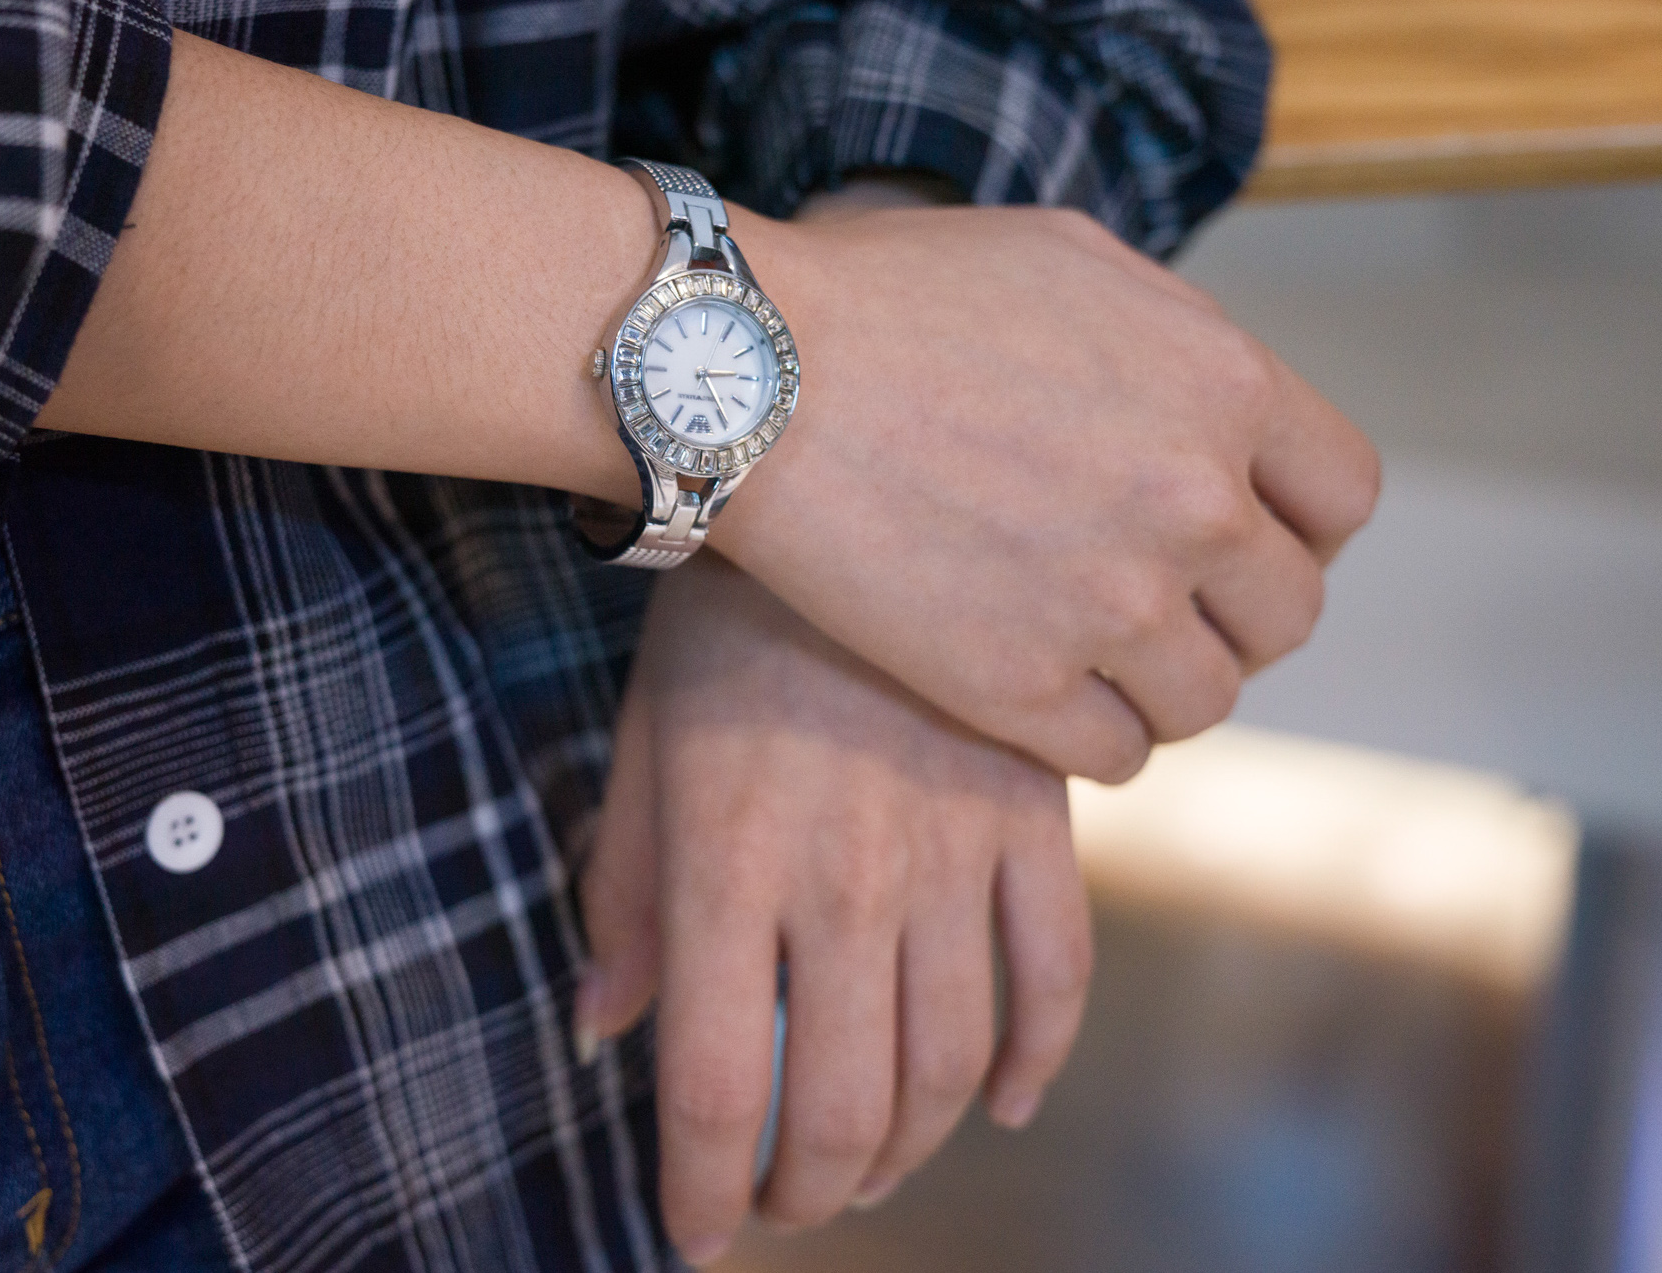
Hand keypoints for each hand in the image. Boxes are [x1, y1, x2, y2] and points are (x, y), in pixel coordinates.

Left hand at [575, 558, 1091, 1265]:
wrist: (844, 466)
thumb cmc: (721, 617)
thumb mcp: (646, 744)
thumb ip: (629, 895)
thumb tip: (605, 1028)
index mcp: (731, 870)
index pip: (719, 1086)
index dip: (705, 1188)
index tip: (696, 1233)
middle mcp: (846, 884)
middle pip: (846, 1107)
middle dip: (808, 1187)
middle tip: (785, 1200)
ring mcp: (954, 854)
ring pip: (953, 1064)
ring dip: (911, 1147)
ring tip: (870, 1162)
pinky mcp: (1034, 818)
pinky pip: (1055, 974)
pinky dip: (1036, 1060)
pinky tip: (1000, 1100)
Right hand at [717, 200, 1380, 783]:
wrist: (753, 375)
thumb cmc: (894, 297)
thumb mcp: (1070, 261)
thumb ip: (1177, 336)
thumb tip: (1223, 402)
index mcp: (1224, 386)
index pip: (1341, 497)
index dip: (1297, 523)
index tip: (1243, 533)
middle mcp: (1193, 504)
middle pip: (1288, 613)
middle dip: (1235, 611)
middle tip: (1162, 601)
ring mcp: (1112, 606)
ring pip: (1208, 699)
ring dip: (1166, 682)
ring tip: (1100, 653)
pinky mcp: (1021, 687)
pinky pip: (1117, 754)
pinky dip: (1095, 734)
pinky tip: (1045, 693)